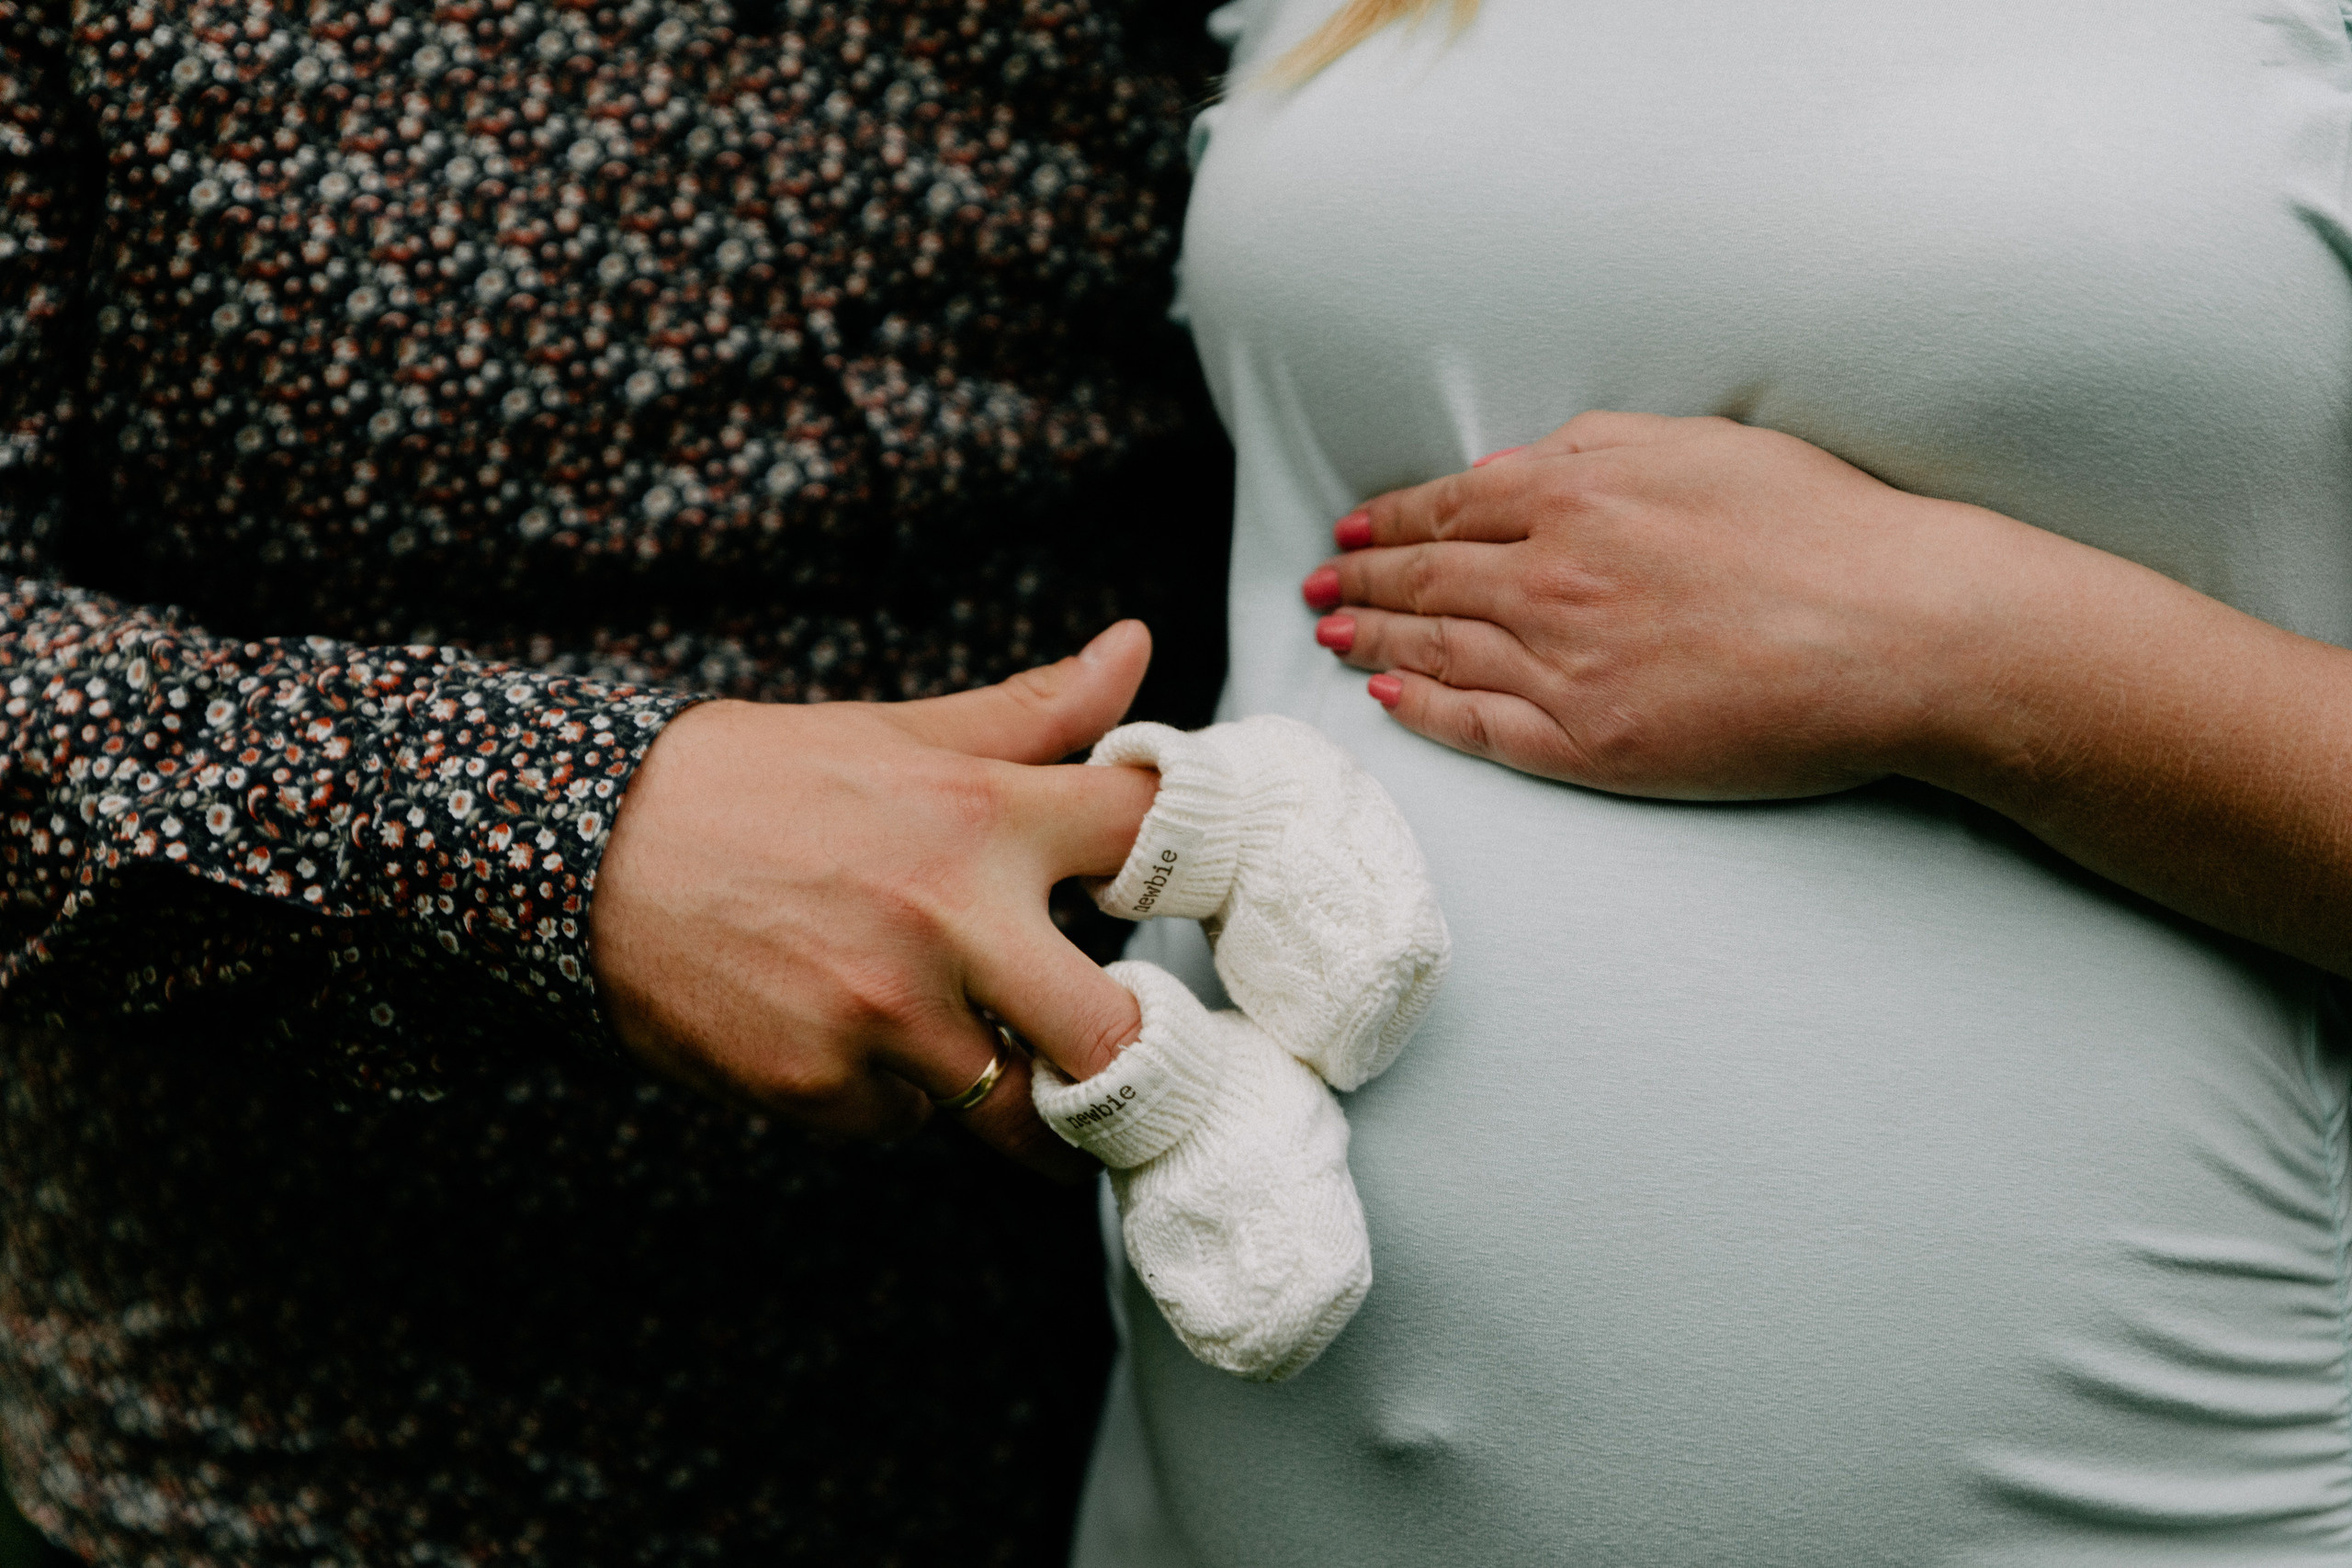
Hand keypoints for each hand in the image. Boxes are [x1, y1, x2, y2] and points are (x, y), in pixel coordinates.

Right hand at [589, 620, 1161, 1178]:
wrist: (585, 848)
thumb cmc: (756, 784)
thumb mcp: (898, 733)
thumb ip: (1031, 714)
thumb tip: (1137, 648)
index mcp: (984, 816)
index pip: (1148, 838)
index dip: (1188, 864)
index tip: (1184, 892)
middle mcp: (950, 920)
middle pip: (1117, 1039)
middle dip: (1132, 1062)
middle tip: (1120, 1057)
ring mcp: (885, 1016)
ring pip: (1010, 1101)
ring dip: (996, 1080)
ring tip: (949, 1030)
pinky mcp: (821, 1087)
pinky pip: (903, 1123)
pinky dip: (889, 1095)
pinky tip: (842, 1033)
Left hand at [1304, 410, 2010, 798]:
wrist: (1898, 627)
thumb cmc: (1822, 528)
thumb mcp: (1702, 442)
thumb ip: (1599, 449)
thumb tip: (1522, 466)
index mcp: (1576, 496)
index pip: (1449, 509)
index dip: (1390, 520)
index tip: (1353, 529)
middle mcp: (1551, 576)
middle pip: (1427, 578)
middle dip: (1361, 578)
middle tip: (1320, 584)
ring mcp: (1564, 665)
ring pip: (1438, 648)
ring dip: (1374, 637)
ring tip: (1333, 634)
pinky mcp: (1590, 743)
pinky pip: (1480, 726)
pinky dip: (1424, 709)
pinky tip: (1389, 698)